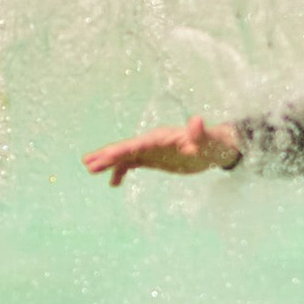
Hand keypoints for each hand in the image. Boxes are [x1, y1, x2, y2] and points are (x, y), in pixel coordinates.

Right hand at [82, 116, 242, 186]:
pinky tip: (113, 183)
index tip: (106, 156)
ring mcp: (151, 150)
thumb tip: (196, 120)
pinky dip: (122, 171)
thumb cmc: (212, 145)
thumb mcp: (207, 142)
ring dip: (109, 162)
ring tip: (90, 169)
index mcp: (161, 137)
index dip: (121, 150)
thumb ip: (199, 133)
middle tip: (88, 163)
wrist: (216, 148)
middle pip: (126, 148)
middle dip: (107, 156)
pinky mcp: (153, 159)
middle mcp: (152, 142)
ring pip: (126, 156)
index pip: (137, 144)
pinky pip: (133, 164)